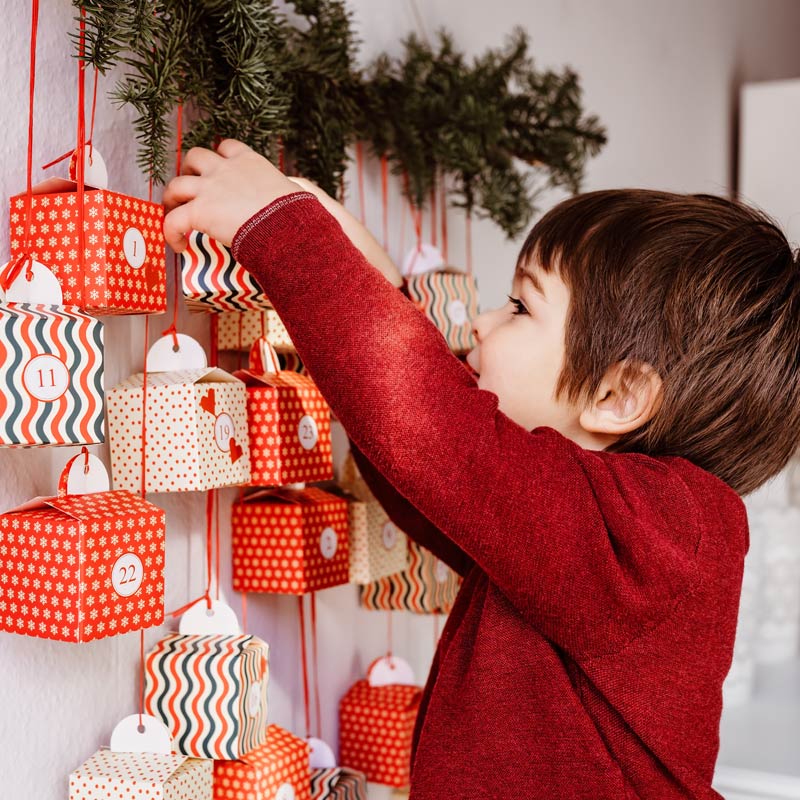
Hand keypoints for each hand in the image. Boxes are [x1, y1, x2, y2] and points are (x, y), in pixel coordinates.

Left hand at [162, 139, 299, 252]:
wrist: (287, 227)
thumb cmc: (297, 215)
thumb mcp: (297, 192)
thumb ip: (289, 189)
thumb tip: (301, 193)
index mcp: (250, 162)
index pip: (227, 147)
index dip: (219, 159)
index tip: (218, 171)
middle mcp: (225, 169)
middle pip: (195, 156)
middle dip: (189, 171)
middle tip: (191, 189)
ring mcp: (209, 188)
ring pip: (175, 185)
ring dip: (172, 199)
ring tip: (174, 215)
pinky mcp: (200, 211)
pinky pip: (173, 220)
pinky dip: (171, 232)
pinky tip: (178, 246)